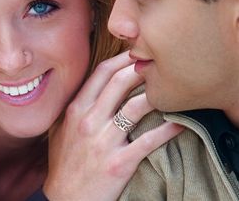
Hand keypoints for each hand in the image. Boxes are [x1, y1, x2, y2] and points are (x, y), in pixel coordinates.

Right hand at [43, 51, 183, 199]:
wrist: (67, 198)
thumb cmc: (64, 163)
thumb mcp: (59, 130)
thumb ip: (72, 107)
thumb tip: (87, 86)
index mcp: (75, 110)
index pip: (100, 74)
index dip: (121, 59)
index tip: (136, 53)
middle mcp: (89, 121)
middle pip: (119, 82)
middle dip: (141, 68)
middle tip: (157, 63)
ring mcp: (104, 141)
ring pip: (135, 107)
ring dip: (156, 94)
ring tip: (170, 89)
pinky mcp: (120, 162)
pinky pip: (149, 141)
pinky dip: (168, 130)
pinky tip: (179, 123)